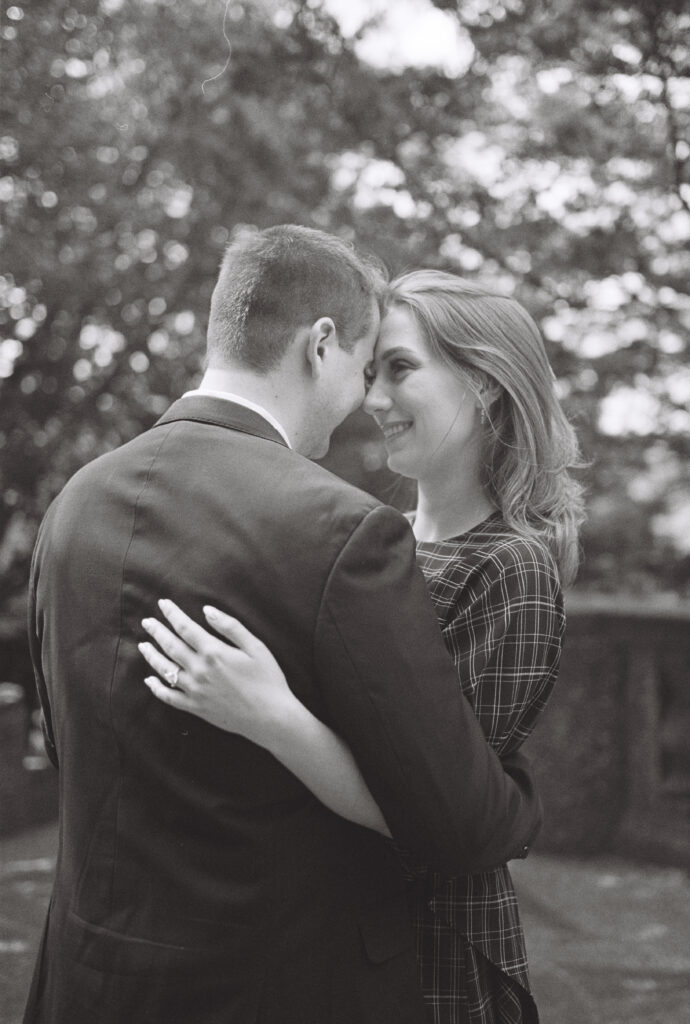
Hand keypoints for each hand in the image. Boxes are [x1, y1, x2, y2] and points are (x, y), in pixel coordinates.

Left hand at [138, 599, 296, 744]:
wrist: (270, 717)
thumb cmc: (268, 679)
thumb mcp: (255, 647)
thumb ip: (230, 626)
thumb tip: (207, 610)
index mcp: (214, 652)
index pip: (185, 628)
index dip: (172, 614)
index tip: (163, 603)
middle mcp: (199, 670)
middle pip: (171, 646)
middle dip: (157, 631)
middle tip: (147, 621)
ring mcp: (195, 690)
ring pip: (165, 669)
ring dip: (152, 655)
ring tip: (143, 645)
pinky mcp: (195, 707)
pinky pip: (169, 696)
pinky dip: (156, 688)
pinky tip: (149, 680)